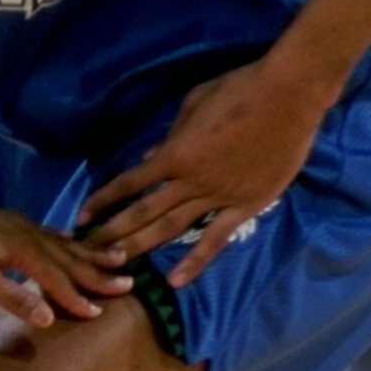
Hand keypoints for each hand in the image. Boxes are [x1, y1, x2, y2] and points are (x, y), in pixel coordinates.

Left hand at [0, 194, 123, 328]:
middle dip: (99, 272)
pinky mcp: (11, 223)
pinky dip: (67, 241)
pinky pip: (50, 233)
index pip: (58, 279)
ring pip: (64, 243)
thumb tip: (49, 317)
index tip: (101, 312)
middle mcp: (30, 235)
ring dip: (90, 254)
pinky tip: (72, 241)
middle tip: (130, 281)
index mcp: (24, 251)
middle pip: (70, 258)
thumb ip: (14, 298)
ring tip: (117, 257)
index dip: (78, 297)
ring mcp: (22, 226)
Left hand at [81, 58, 327, 286]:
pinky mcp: (246, 206)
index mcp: (175, 154)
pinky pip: (216, 238)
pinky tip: (176, 281)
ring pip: (172, 229)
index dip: (104, 199)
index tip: (83, 216)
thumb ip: (171, 135)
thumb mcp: (194, 103)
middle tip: (88, 252)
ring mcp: (219, 196)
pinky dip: (196, 260)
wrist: (288, 96)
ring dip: (142, 247)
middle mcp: (190, 181)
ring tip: (116, 266)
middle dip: (113, 232)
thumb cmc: (239, 89)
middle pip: (143, 212)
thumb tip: (149, 160)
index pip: (130, 182)